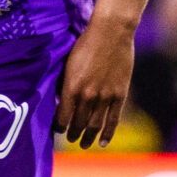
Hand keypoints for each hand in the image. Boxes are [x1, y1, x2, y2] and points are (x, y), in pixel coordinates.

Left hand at [55, 12, 135, 148]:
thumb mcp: (68, 63)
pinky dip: (107, 133)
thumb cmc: (85, 43)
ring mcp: (105, 96)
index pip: (62, 117)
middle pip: (79, 123)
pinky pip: (113, 119)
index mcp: (72, 88)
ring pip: (95, 125)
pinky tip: (102, 143)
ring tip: (84, 144)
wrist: (111, 32)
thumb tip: (61, 100)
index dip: (59, 127)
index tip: (57, 130)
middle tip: (70, 138)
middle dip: (73, 133)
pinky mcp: (120, 94)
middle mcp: (88, 96)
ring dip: (88, 137)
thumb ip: (65, 84)